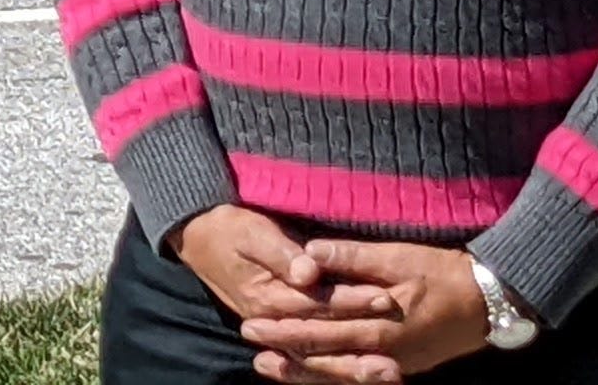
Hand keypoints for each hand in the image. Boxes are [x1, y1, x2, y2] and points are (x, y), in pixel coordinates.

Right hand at [165, 207, 402, 375]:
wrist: (199, 238)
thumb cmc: (230, 228)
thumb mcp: (251, 232)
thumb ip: (281, 254)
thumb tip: (309, 270)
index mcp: (268, 297)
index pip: (319, 302)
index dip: (353, 300)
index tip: (386, 297)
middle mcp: (274, 321)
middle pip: (324, 337)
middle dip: (362, 343)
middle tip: (397, 352)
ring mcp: (277, 329)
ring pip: (321, 355)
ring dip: (355, 367)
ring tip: (391, 374)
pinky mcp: (282, 329)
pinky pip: (314, 356)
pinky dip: (339, 367)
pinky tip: (365, 373)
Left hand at [242, 240, 500, 382]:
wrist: (490, 301)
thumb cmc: (443, 273)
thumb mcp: (399, 257)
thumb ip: (351, 258)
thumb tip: (307, 254)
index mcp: (379, 325)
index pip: (321, 330)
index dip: (284, 328)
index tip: (252, 322)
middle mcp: (384, 352)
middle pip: (324, 356)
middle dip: (285, 351)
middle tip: (249, 344)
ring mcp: (394, 363)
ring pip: (339, 374)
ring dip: (303, 371)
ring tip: (269, 368)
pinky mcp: (402, 366)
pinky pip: (359, 377)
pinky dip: (332, 377)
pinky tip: (313, 374)